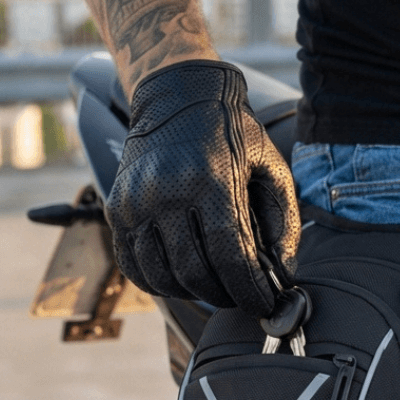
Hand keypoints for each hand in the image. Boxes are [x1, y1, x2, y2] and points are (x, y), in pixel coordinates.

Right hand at [106, 60, 299, 316]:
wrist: (177, 95)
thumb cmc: (231, 134)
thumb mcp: (270, 168)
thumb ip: (282, 222)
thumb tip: (281, 275)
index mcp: (211, 180)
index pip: (230, 256)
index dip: (249, 291)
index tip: (264, 304)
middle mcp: (167, 192)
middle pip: (195, 273)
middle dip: (224, 296)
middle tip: (241, 298)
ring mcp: (136, 202)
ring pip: (162, 276)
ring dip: (193, 293)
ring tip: (215, 289)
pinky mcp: (117, 209)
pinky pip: (134, 266)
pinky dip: (160, 283)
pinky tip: (182, 280)